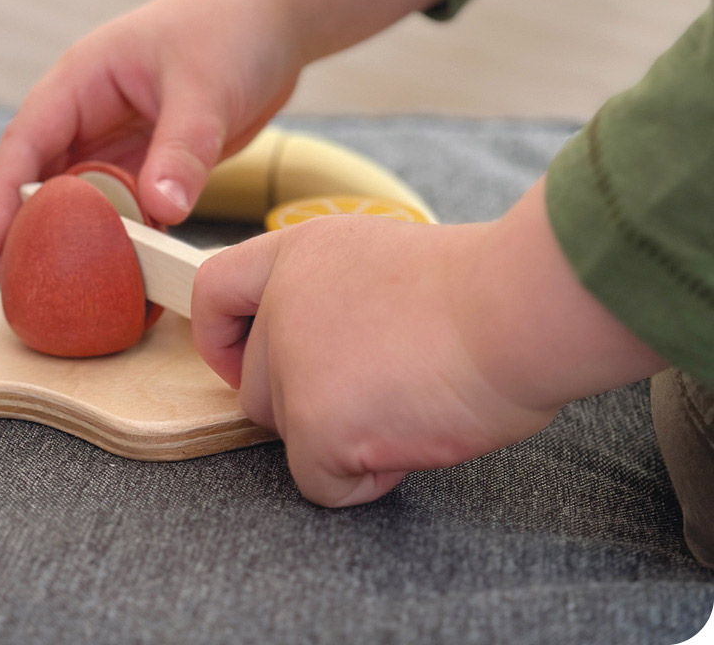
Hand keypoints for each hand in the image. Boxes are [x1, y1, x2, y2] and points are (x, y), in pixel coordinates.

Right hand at [0, 0, 301, 279]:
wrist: (276, 18)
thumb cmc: (231, 30)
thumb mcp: (205, 90)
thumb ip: (181, 151)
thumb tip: (160, 212)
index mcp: (84, 80)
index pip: (26, 140)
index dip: (5, 194)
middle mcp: (92, 110)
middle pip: (43, 176)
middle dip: (28, 228)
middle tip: (17, 283)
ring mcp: (121, 136)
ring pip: (83, 195)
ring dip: (73, 237)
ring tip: (60, 289)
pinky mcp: (152, 157)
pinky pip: (125, 202)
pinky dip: (120, 234)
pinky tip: (121, 270)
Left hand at [190, 178, 666, 506]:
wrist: (517, 308)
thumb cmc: (481, 290)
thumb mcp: (384, 264)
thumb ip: (336, 299)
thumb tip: (333, 354)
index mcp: (300, 254)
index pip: (216, 289)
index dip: (222, 336)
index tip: (244, 359)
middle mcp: (283, 302)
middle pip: (253, 384)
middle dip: (305, 403)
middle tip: (375, 390)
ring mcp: (293, 362)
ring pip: (285, 432)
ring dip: (339, 436)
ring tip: (407, 403)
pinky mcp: (315, 420)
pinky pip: (319, 481)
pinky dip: (363, 478)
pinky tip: (410, 433)